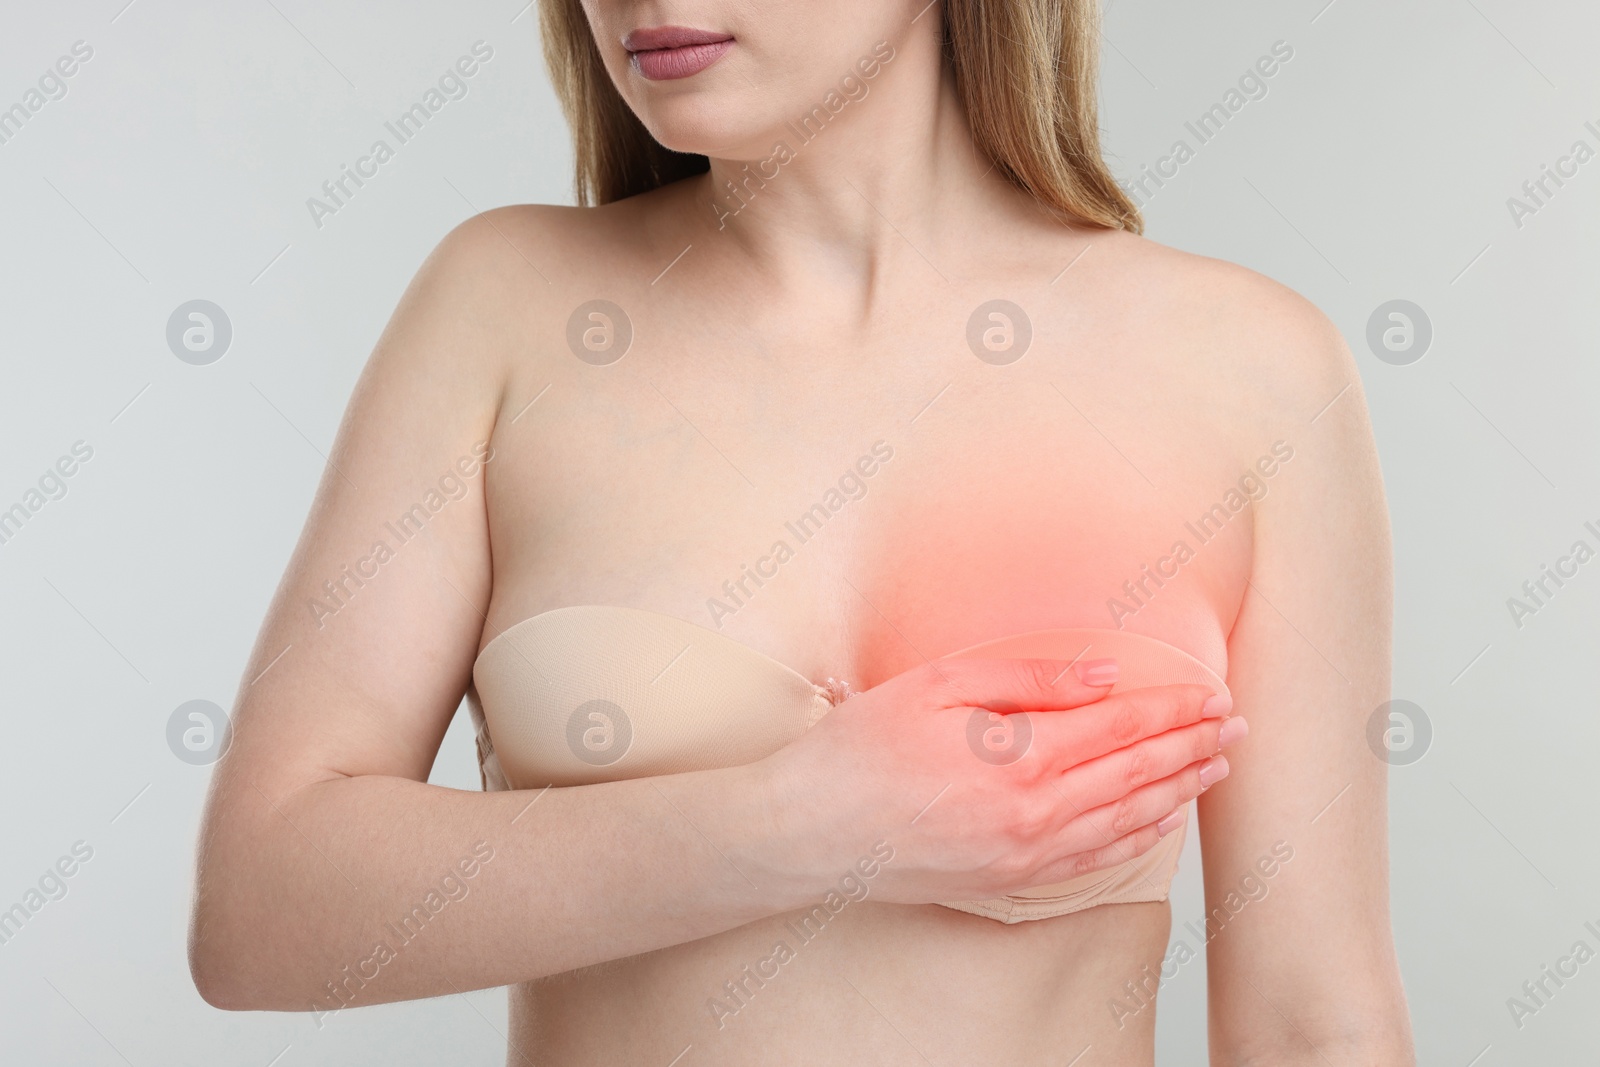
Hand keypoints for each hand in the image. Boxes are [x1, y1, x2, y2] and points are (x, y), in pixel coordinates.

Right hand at [759, 656, 1243, 903]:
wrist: (811, 836)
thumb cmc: (860, 753)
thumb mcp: (938, 686)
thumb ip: (1027, 677)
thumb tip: (1104, 674)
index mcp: (1021, 759)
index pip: (1122, 726)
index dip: (1173, 709)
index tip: (1211, 695)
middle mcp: (1036, 815)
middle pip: (1137, 775)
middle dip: (1192, 747)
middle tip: (1234, 727)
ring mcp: (1025, 856)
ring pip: (1127, 822)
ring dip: (1178, 792)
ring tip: (1214, 768)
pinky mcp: (1009, 881)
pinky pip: (1094, 861)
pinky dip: (1138, 838)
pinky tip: (1159, 820)